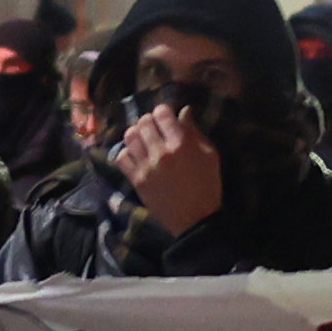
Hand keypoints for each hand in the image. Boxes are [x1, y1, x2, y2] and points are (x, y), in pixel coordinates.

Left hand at [115, 99, 224, 237]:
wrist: (195, 220)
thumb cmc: (207, 185)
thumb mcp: (210, 155)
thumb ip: (195, 132)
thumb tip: (184, 111)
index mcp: (181, 144)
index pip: (162, 114)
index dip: (163, 111)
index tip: (165, 116)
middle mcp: (161, 152)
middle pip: (143, 122)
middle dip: (149, 120)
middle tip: (154, 127)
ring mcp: (146, 166)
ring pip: (129, 136)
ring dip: (136, 133)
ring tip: (143, 138)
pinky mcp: (136, 180)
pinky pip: (121, 157)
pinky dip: (126, 152)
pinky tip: (136, 155)